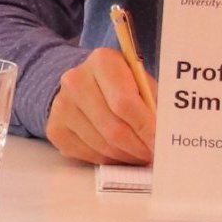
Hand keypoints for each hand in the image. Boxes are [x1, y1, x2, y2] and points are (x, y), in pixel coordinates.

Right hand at [45, 45, 155, 166]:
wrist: (83, 84)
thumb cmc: (121, 84)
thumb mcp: (141, 83)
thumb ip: (153, 103)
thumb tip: (166, 135)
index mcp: (102, 62)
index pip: (125, 103)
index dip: (146, 128)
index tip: (160, 144)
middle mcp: (76, 80)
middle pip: (113, 128)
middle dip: (138, 147)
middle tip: (153, 154)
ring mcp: (61, 106)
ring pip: (101, 145)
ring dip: (125, 156)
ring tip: (138, 154)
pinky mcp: (55, 129)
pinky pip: (87, 155)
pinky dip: (108, 159)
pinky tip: (119, 153)